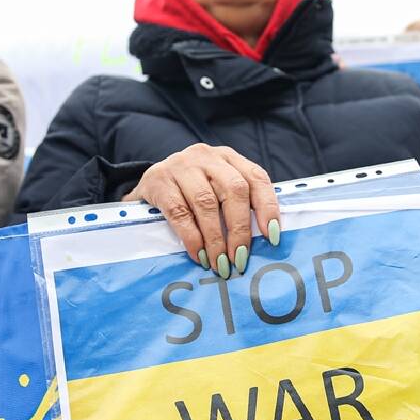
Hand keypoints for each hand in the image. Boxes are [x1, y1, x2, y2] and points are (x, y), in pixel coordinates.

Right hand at [123, 144, 280, 278]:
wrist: (147, 186)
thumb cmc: (189, 193)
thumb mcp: (215, 190)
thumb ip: (236, 205)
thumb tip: (263, 241)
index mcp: (228, 158)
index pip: (256, 177)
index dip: (268, 207)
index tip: (272, 237)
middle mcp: (206, 156)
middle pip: (234, 189)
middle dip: (240, 228)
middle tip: (240, 259)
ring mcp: (181, 165)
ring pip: (206, 202)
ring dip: (216, 238)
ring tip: (219, 263)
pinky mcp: (158, 180)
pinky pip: (179, 211)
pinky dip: (192, 237)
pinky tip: (199, 255)